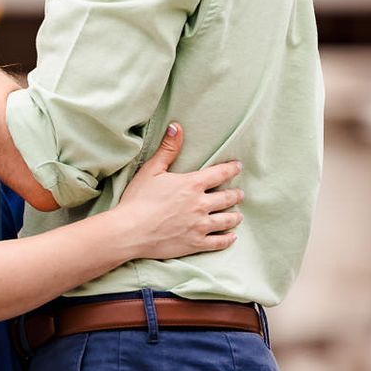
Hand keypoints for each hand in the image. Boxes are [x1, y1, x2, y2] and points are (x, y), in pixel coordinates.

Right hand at [113, 123, 243, 261]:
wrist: (130, 231)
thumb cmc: (138, 199)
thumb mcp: (152, 170)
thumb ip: (168, 149)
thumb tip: (176, 127)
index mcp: (192, 184)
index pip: (220, 173)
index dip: (232, 169)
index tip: (238, 167)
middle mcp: (201, 205)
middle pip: (227, 198)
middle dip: (236, 195)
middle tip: (240, 194)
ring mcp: (200, 226)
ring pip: (226, 220)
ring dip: (235, 217)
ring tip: (238, 215)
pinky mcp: (195, 243)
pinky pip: (218, 242)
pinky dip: (228, 239)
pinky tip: (232, 237)